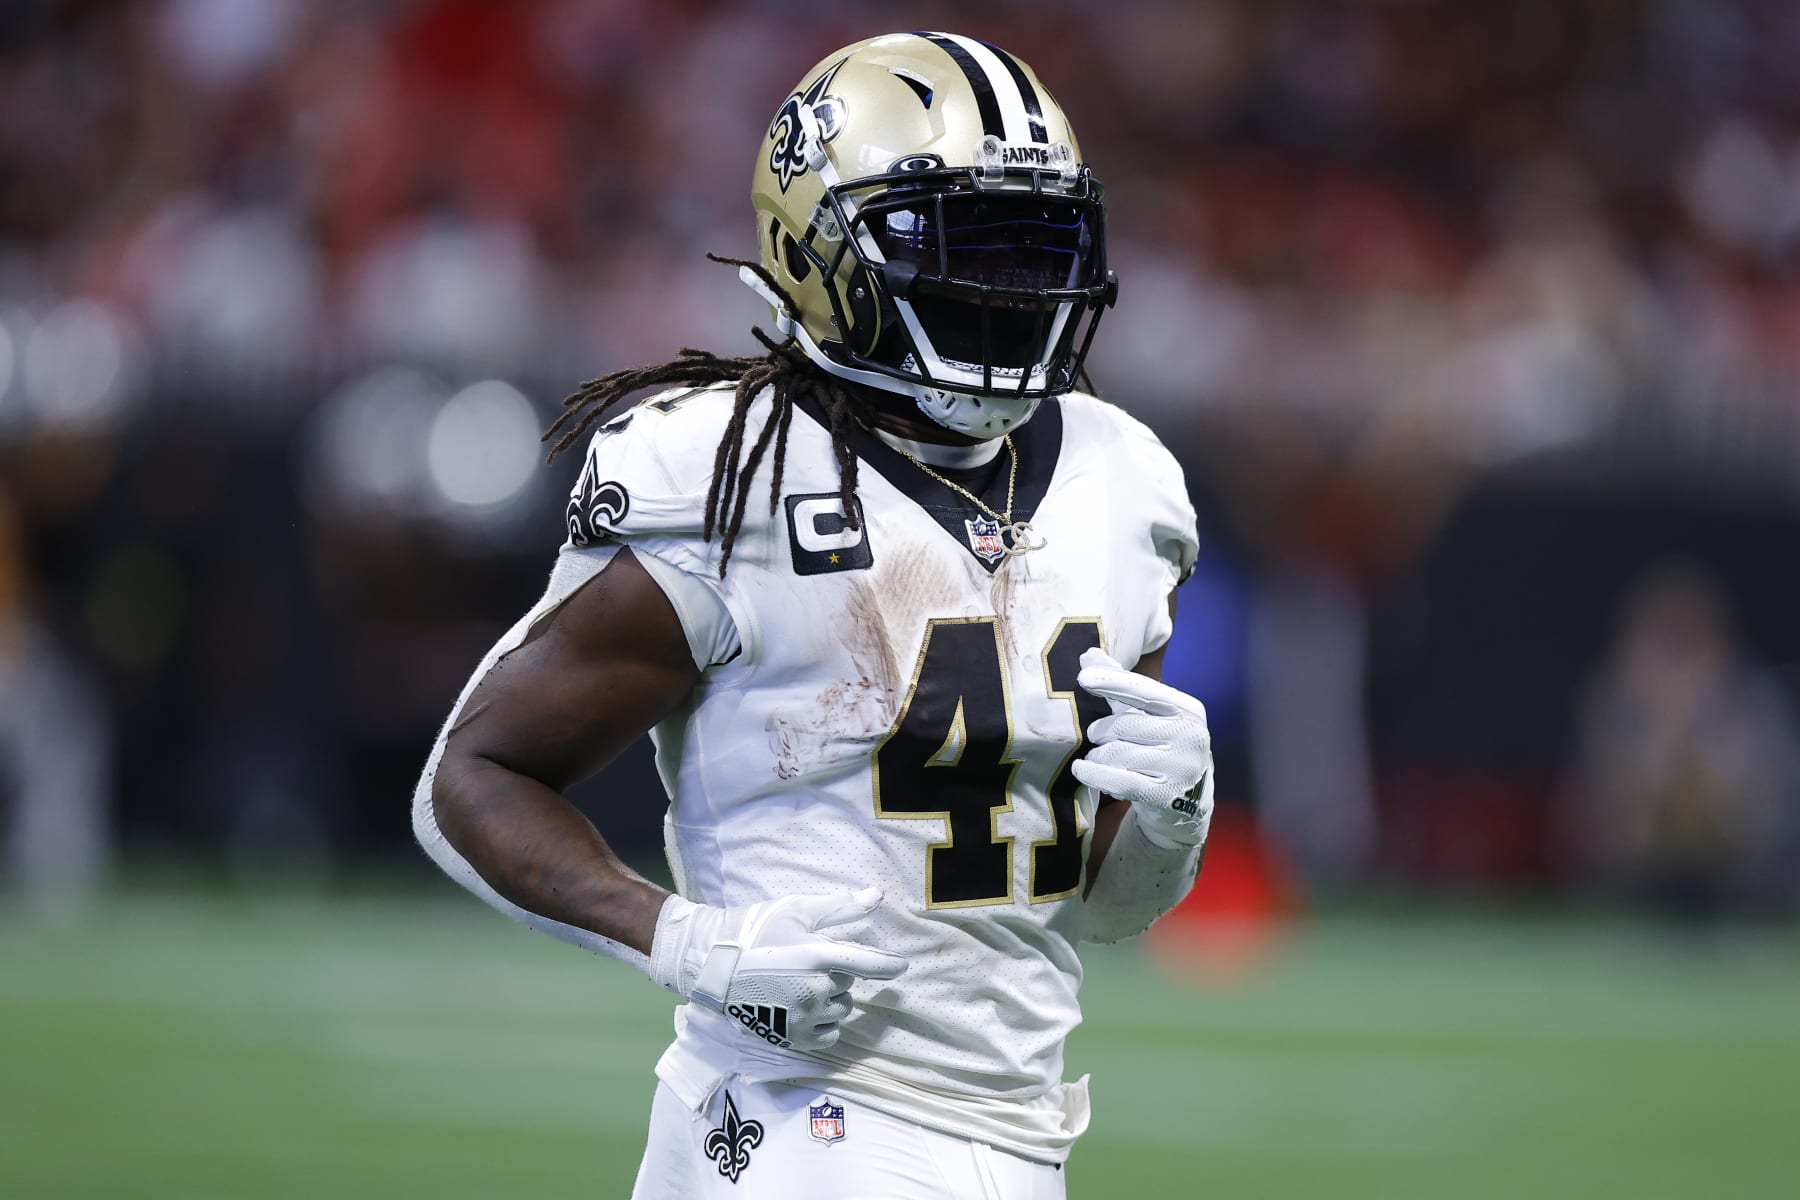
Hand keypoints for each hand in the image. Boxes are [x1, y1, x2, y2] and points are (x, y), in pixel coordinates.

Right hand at [648, 886, 906, 1051]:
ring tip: (803, 985)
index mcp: (817, 956)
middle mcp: (815, 990)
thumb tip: (875, 897)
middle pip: (848, 982)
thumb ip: (838, 906)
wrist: (713, 966)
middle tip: (809, 962)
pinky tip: (805, 1010)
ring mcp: (804, 1017)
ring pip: (841, 1009)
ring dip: (831, 998)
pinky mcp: (793, 1038)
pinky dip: (824, 1024)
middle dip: (837, 972)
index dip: (888, 965)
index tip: (901, 967)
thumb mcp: (795, 910)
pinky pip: (829, 1035)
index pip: (867, 963)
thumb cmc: (755, 931)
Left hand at [1072, 648, 1213, 848]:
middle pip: (1124, 725)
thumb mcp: (1147, 715)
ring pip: (1117, 754)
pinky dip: (1093, 773)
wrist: (1187, 803)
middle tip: (1096, 736)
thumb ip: (1120, 685)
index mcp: (1188, 710)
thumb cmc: (1160, 748)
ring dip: (1098, 756)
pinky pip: (1117, 780)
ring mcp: (1181, 768)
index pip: (1144, 691)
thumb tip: (1089, 654)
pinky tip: (1082, 770)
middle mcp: (1190, 736)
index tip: (1083, 677)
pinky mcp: (1165, 796)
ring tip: (1099, 757)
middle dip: (1100, 731)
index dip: (1112, 682)